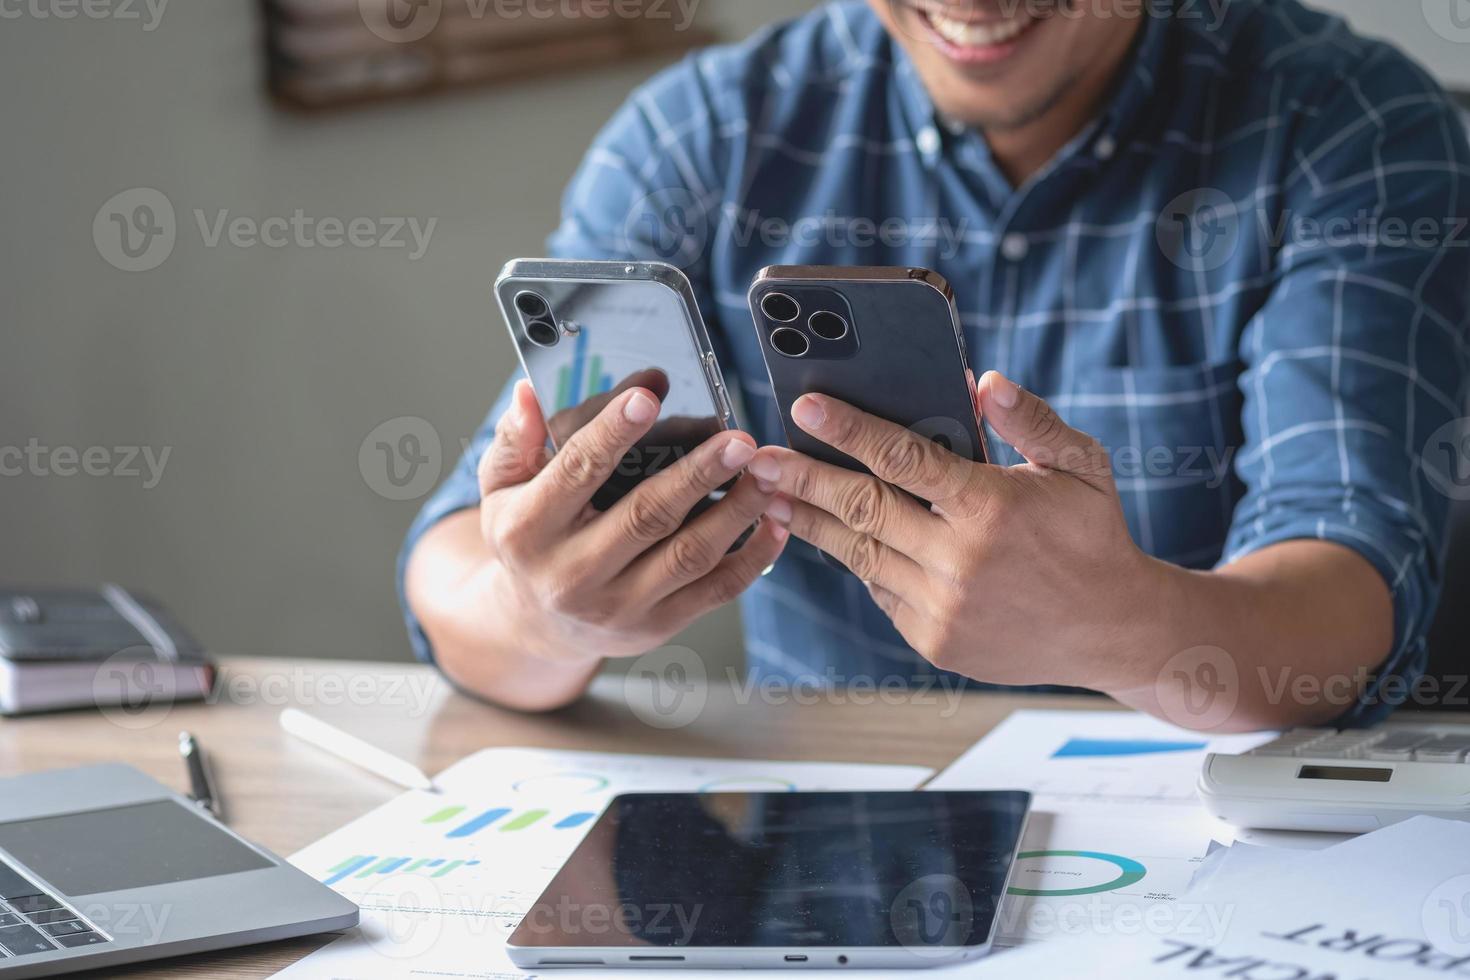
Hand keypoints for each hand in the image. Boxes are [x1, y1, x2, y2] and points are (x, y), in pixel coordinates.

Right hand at [477, 378, 787, 663]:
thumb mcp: (502, 489)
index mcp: (528, 530)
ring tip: (767, 471)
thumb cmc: (527, 541)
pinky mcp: (657, 626)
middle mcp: (571, 575)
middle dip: (699, 474)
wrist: (536, 623)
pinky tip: (776, 520)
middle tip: (739, 440)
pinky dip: (755, 555)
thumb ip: (516, 440)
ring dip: (738, 510)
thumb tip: (527, 396)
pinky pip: (716, 590)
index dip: (614, 433)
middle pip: (646, 516)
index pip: (576, 472)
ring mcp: (618, 606)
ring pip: (690, 554)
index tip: (649, 396)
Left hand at [747, 371, 1162, 691]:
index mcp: (991, 508)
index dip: (849, 430)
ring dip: (812, 522)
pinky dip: (856, 559)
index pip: (903, 459)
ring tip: (774, 496)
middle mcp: (959, 561)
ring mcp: (942, 608)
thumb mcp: (1080, 465)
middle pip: (861, 508)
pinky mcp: (934, 641)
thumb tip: (983, 381)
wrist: (1113, 630)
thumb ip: (1030, 420)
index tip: (804, 407)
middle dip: (802, 478)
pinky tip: (831, 535)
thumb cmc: (1093, 536)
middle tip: (756, 457)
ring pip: (858, 554)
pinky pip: (879, 590)